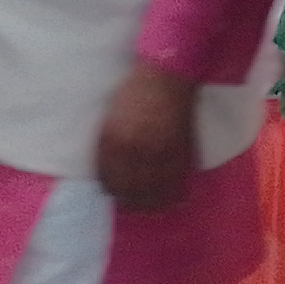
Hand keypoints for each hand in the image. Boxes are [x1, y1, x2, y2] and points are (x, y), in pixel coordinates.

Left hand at [95, 63, 197, 212]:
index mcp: (112, 140)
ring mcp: (157, 154)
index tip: (110, 191)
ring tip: (147, 205)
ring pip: (150, 192)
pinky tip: (169, 200)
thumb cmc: (135, 92)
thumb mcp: (111, 117)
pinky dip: (171, 197)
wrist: (165, 78)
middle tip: (128, 202)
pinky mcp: (178, 154)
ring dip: (148, 203)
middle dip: (125, 199)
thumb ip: (109, 143)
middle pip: (126, 188)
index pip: (106, 176)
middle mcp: (132, 151)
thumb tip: (108, 169)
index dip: (108, 187)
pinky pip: (174, 185)